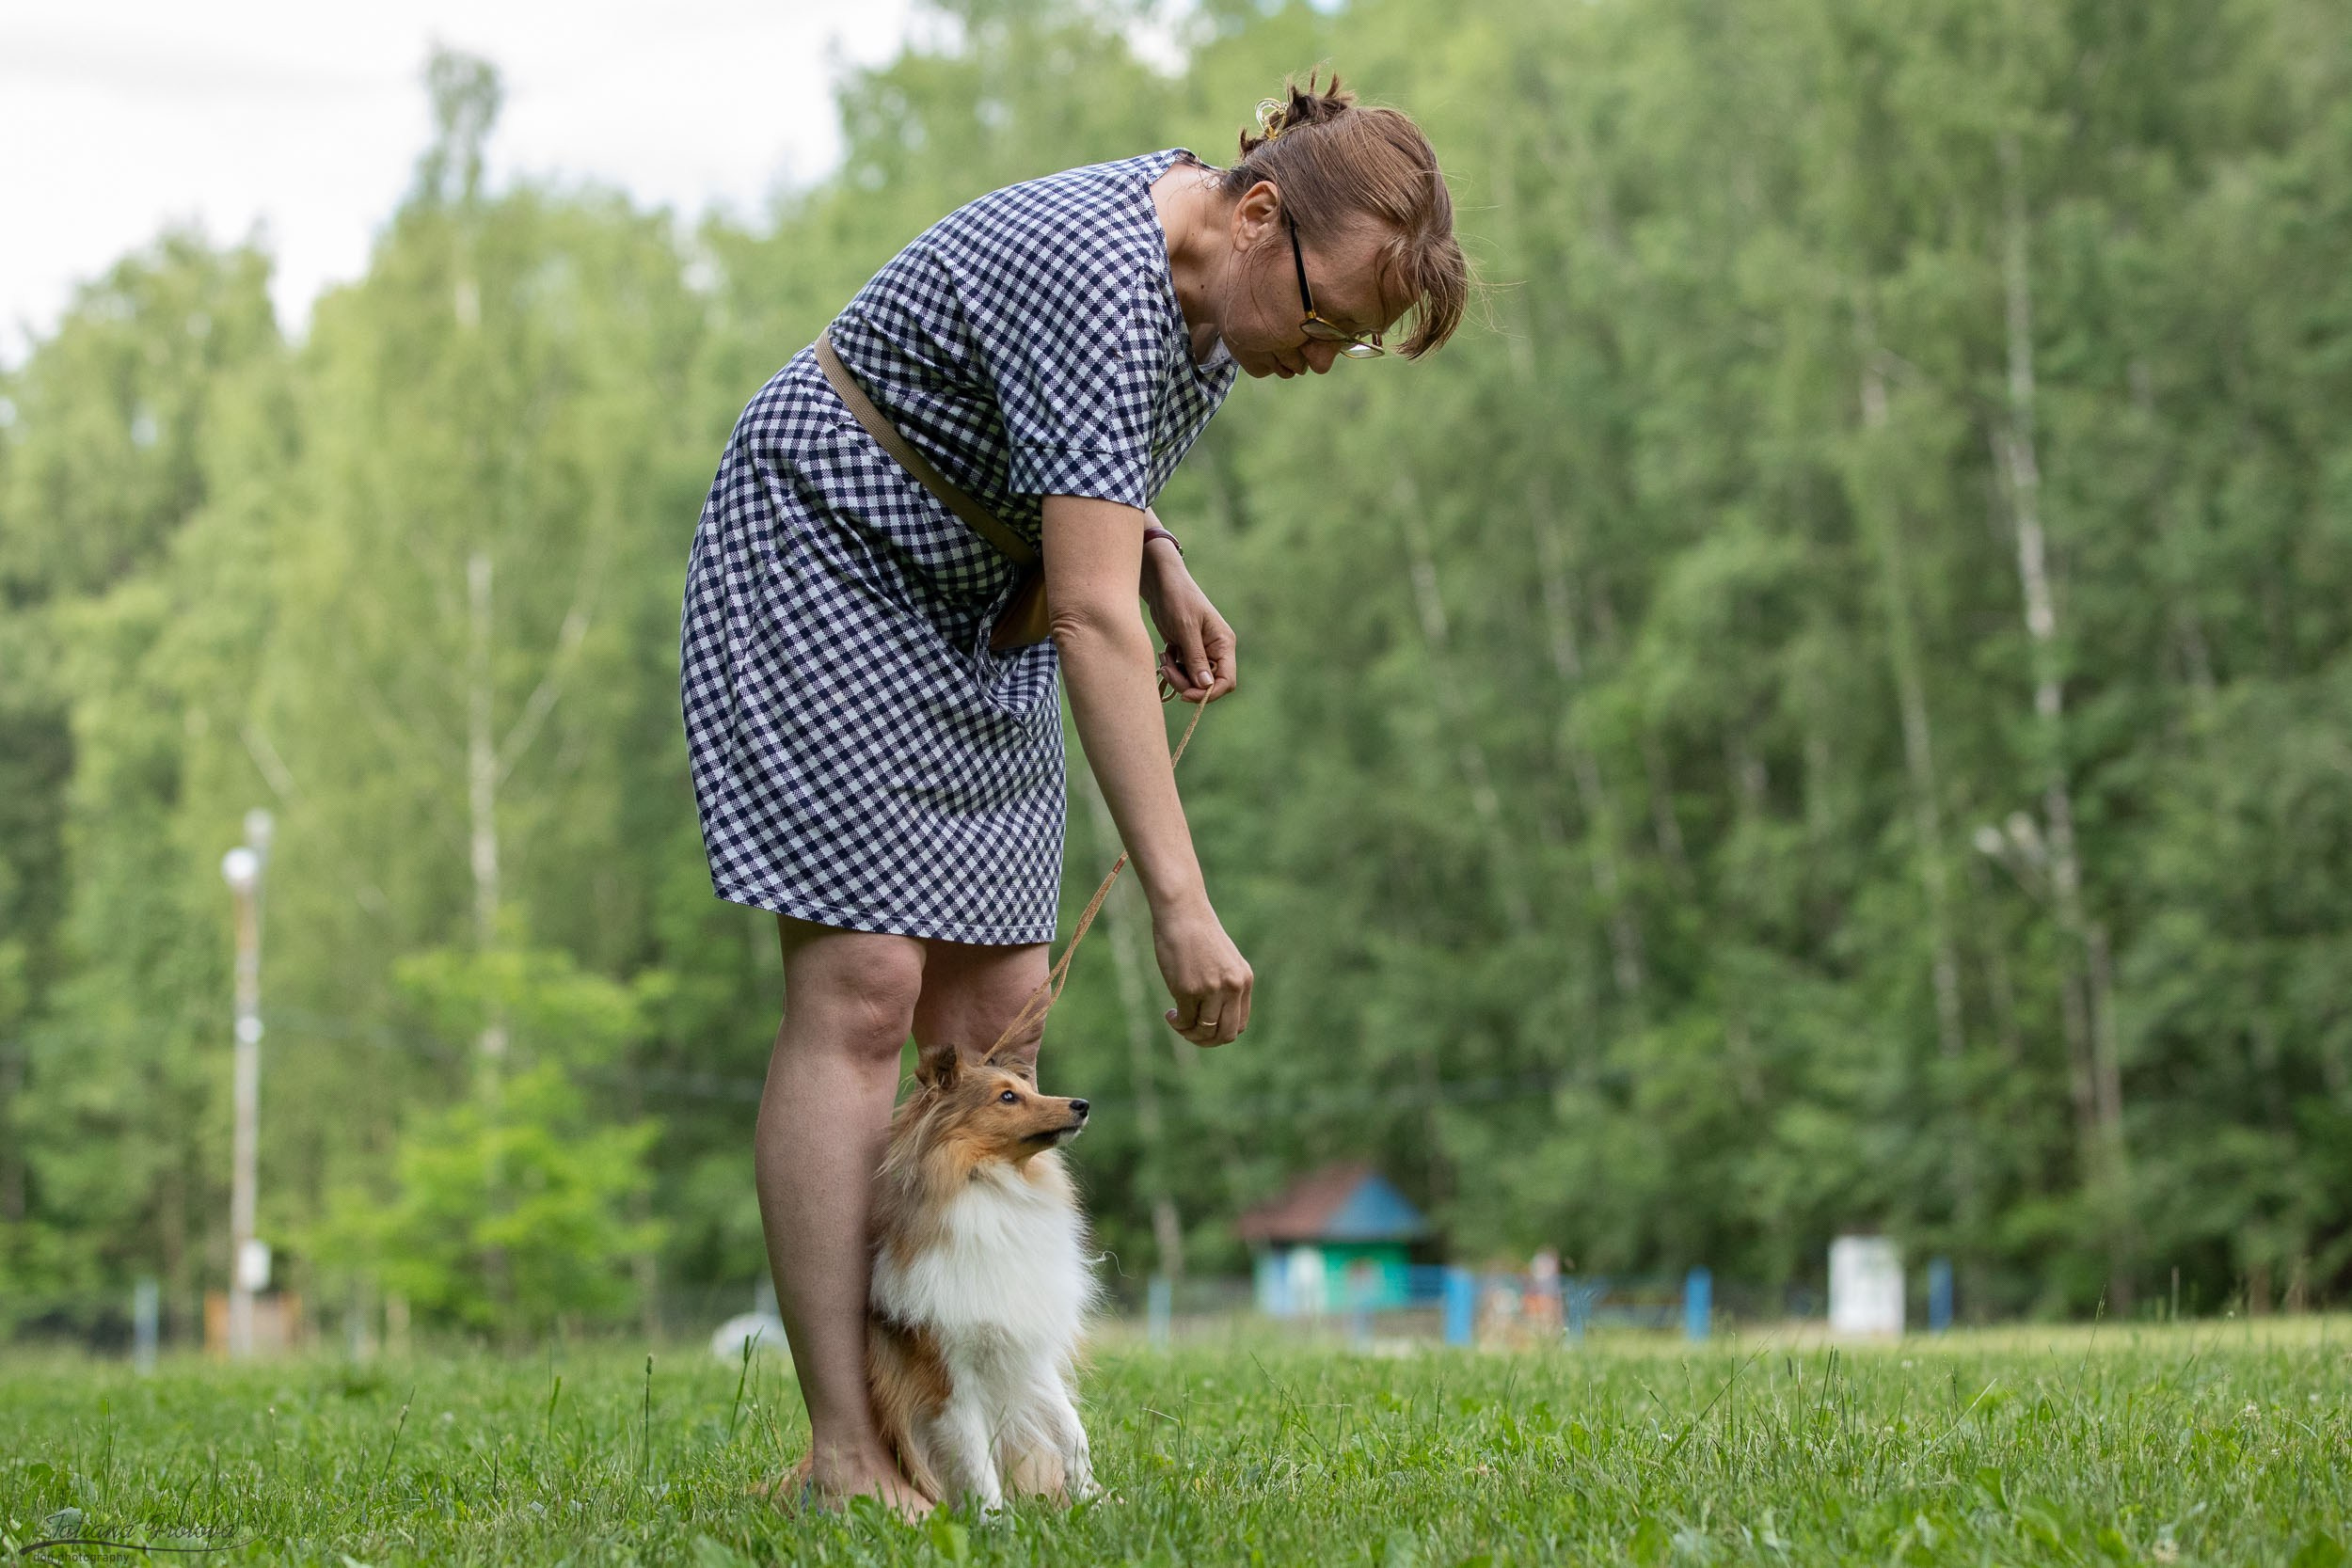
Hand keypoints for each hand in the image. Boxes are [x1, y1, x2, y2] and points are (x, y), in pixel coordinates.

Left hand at [1141, 543, 1237, 704]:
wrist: (1162, 584)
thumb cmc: (1178, 599)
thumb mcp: (1186, 628)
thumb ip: (1196, 658)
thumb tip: (1205, 686)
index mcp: (1223, 644)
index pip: (1227, 681)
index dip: (1208, 693)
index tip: (1185, 694)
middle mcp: (1216, 651)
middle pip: (1206, 685)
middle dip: (1185, 683)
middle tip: (1165, 670)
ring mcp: (1202, 653)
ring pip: (1192, 681)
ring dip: (1176, 675)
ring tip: (1164, 658)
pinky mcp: (1187, 653)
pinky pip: (1182, 673)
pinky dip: (1172, 669)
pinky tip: (1165, 653)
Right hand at [1152, 899, 1252, 1045]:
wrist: (1183, 913)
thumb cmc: (1198, 934)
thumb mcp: (1223, 960)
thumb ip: (1225, 985)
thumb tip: (1213, 1017)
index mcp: (1243, 980)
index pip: (1239, 1024)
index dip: (1221, 1032)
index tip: (1204, 1025)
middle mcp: (1232, 987)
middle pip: (1225, 1034)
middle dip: (1207, 1041)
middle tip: (1191, 1033)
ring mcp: (1211, 990)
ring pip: (1204, 1031)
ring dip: (1189, 1033)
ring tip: (1177, 1021)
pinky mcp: (1188, 989)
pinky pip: (1185, 1020)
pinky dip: (1177, 1023)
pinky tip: (1170, 1013)